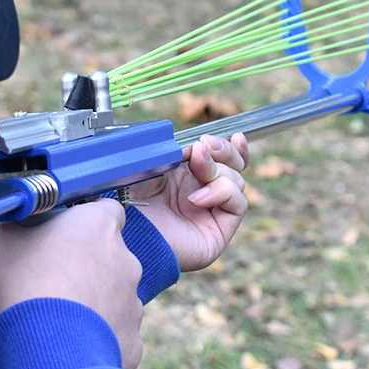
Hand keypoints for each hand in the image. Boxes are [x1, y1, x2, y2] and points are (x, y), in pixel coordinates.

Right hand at [0, 199, 144, 368]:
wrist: (44, 351)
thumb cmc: (20, 284)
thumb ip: (13, 222)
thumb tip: (14, 219)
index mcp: (99, 226)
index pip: (106, 210)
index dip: (84, 221)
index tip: (62, 234)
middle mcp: (126, 260)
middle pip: (109, 255)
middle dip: (87, 265)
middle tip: (52, 280)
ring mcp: (133, 303)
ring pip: (114, 297)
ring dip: (92, 302)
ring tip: (57, 319)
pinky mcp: (132, 342)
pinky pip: (115, 335)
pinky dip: (97, 339)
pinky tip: (70, 347)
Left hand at [129, 133, 249, 271]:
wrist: (129, 233)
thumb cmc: (132, 200)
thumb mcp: (153, 165)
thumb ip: (178, 150)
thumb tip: (202, 145)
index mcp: (187, 176)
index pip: (221, 158)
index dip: (228, 146)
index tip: (224, 136)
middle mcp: (203, 193)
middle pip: (235, 166)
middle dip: (225, 151)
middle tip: (205, 146)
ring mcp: (212, 212)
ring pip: (237, 181)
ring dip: (217, 170)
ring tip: (195, 170)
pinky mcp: (219, 231)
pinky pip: (238, 203)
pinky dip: (222, 192)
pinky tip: (196, 199)